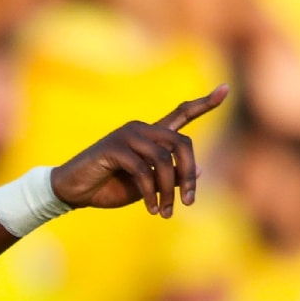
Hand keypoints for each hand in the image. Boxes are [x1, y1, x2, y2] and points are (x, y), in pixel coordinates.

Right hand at [50, 85, 228, 216]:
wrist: (72, 190)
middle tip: (188, 201)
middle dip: (189, 174)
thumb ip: (169, 176)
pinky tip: (152, 209)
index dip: (204, 103)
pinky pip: (142, 171)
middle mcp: (141, 129)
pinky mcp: (113, 148)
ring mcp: (127, 136)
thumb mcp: (146, 185)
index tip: (226, 88)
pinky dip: (150, 193)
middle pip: (181, 144)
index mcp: (151, 135)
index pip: (181, 113)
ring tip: (165, 212)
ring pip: (163, 160)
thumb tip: (199, 171)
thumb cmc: (108, 187)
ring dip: (168, 190)